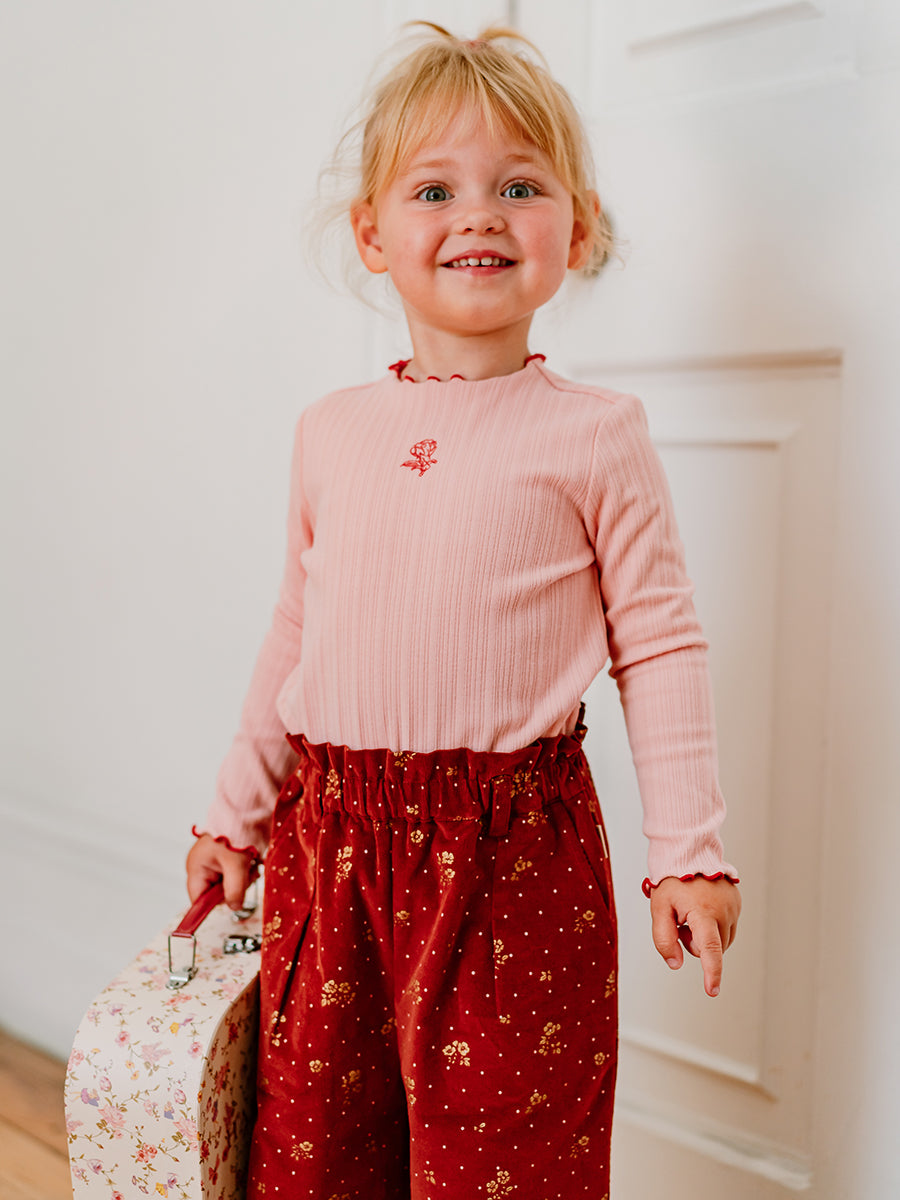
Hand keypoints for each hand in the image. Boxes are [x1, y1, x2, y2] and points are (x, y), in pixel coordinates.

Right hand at [186, 834, 255, 910]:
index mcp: (196, 868)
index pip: (198, 899)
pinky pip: (234, 877)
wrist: (246, 812)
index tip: (231, 900)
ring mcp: (213, 864)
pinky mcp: (225, 861)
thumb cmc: (235, 834)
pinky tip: (250, 863)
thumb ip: (234, 890)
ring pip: (228, 886)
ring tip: (249, 866)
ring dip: (242, 880)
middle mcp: (202, 868)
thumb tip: (234, 907)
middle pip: (215, 894)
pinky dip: (244, 873)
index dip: (213, 904)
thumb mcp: (236, 865)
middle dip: (234, 888)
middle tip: (246, 875)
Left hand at [650, 876, 740, 997]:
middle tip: (680, 921)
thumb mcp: (659, 908)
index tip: (712, 990)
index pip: (709, 949)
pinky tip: (702, 907)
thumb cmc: (671, 880)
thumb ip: (664, 939)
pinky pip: (727, 926)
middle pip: (713, 947)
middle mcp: (723, 910)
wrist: (688, 853)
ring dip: (706, 935)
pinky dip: (714, 925)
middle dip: (695, 943)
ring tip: (691, 912)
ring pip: (722, 940)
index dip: (711, 972)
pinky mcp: (737, 902)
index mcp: (703, 912)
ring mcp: (733, 906)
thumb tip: (676, 964)